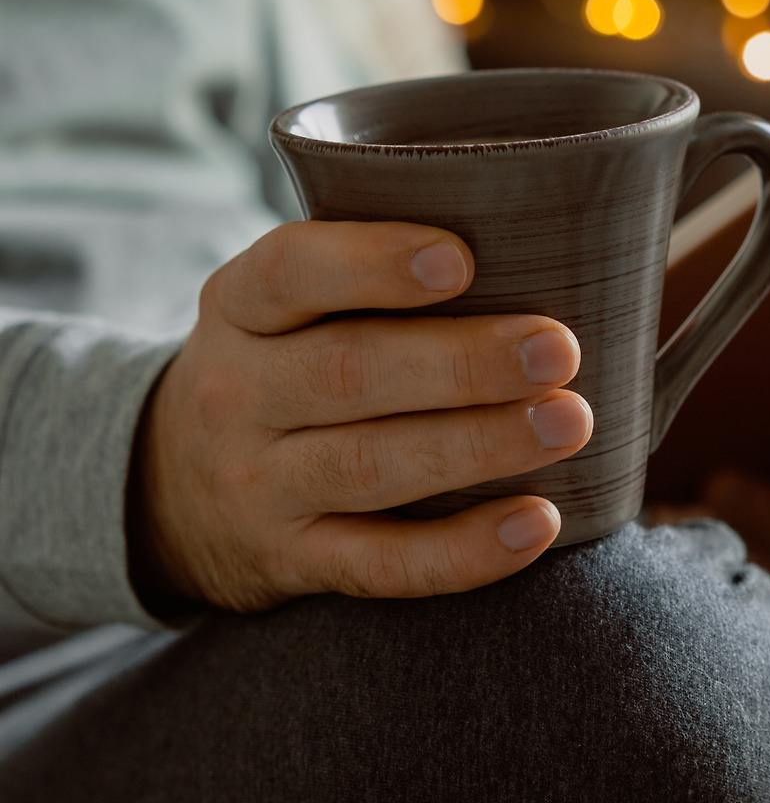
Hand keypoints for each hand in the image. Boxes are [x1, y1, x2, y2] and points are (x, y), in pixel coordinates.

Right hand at [129, 220, 592, 612]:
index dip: (372, 264)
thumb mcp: (279, 309)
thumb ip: (364, 276)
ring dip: (478, 445)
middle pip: (349, 372)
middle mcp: (237, 395)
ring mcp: (260, 487)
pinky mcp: (292, 562)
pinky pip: (383, 565)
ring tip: (568, 422)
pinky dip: (464, 552)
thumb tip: (537, 238)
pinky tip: (537, 522)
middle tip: (557, 348)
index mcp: (238, 308)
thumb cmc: (277, 369)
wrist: (167, 492)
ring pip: (372, 467)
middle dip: (462, 362)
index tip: (461, 259)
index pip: (289, 272)